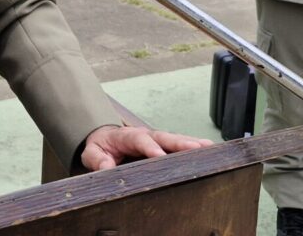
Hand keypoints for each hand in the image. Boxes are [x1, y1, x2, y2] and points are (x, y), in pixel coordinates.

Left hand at [81, 125, 212, 171]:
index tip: (159, 155)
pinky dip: (193, 147)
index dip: (150, 147)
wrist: (104, 139)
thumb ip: (97, 160)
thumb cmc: (100, 147)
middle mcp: (145, 135)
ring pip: (175, 140)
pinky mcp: (163, 145)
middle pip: (164, 137)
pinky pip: (178, 146)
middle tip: (197, 147)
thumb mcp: (92, 153)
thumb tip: (107, 168)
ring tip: (210, 148)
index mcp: (127, 136)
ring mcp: (155, 139)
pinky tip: (209, 151)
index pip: (139, 139)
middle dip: (180, 142)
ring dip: (192, 143)